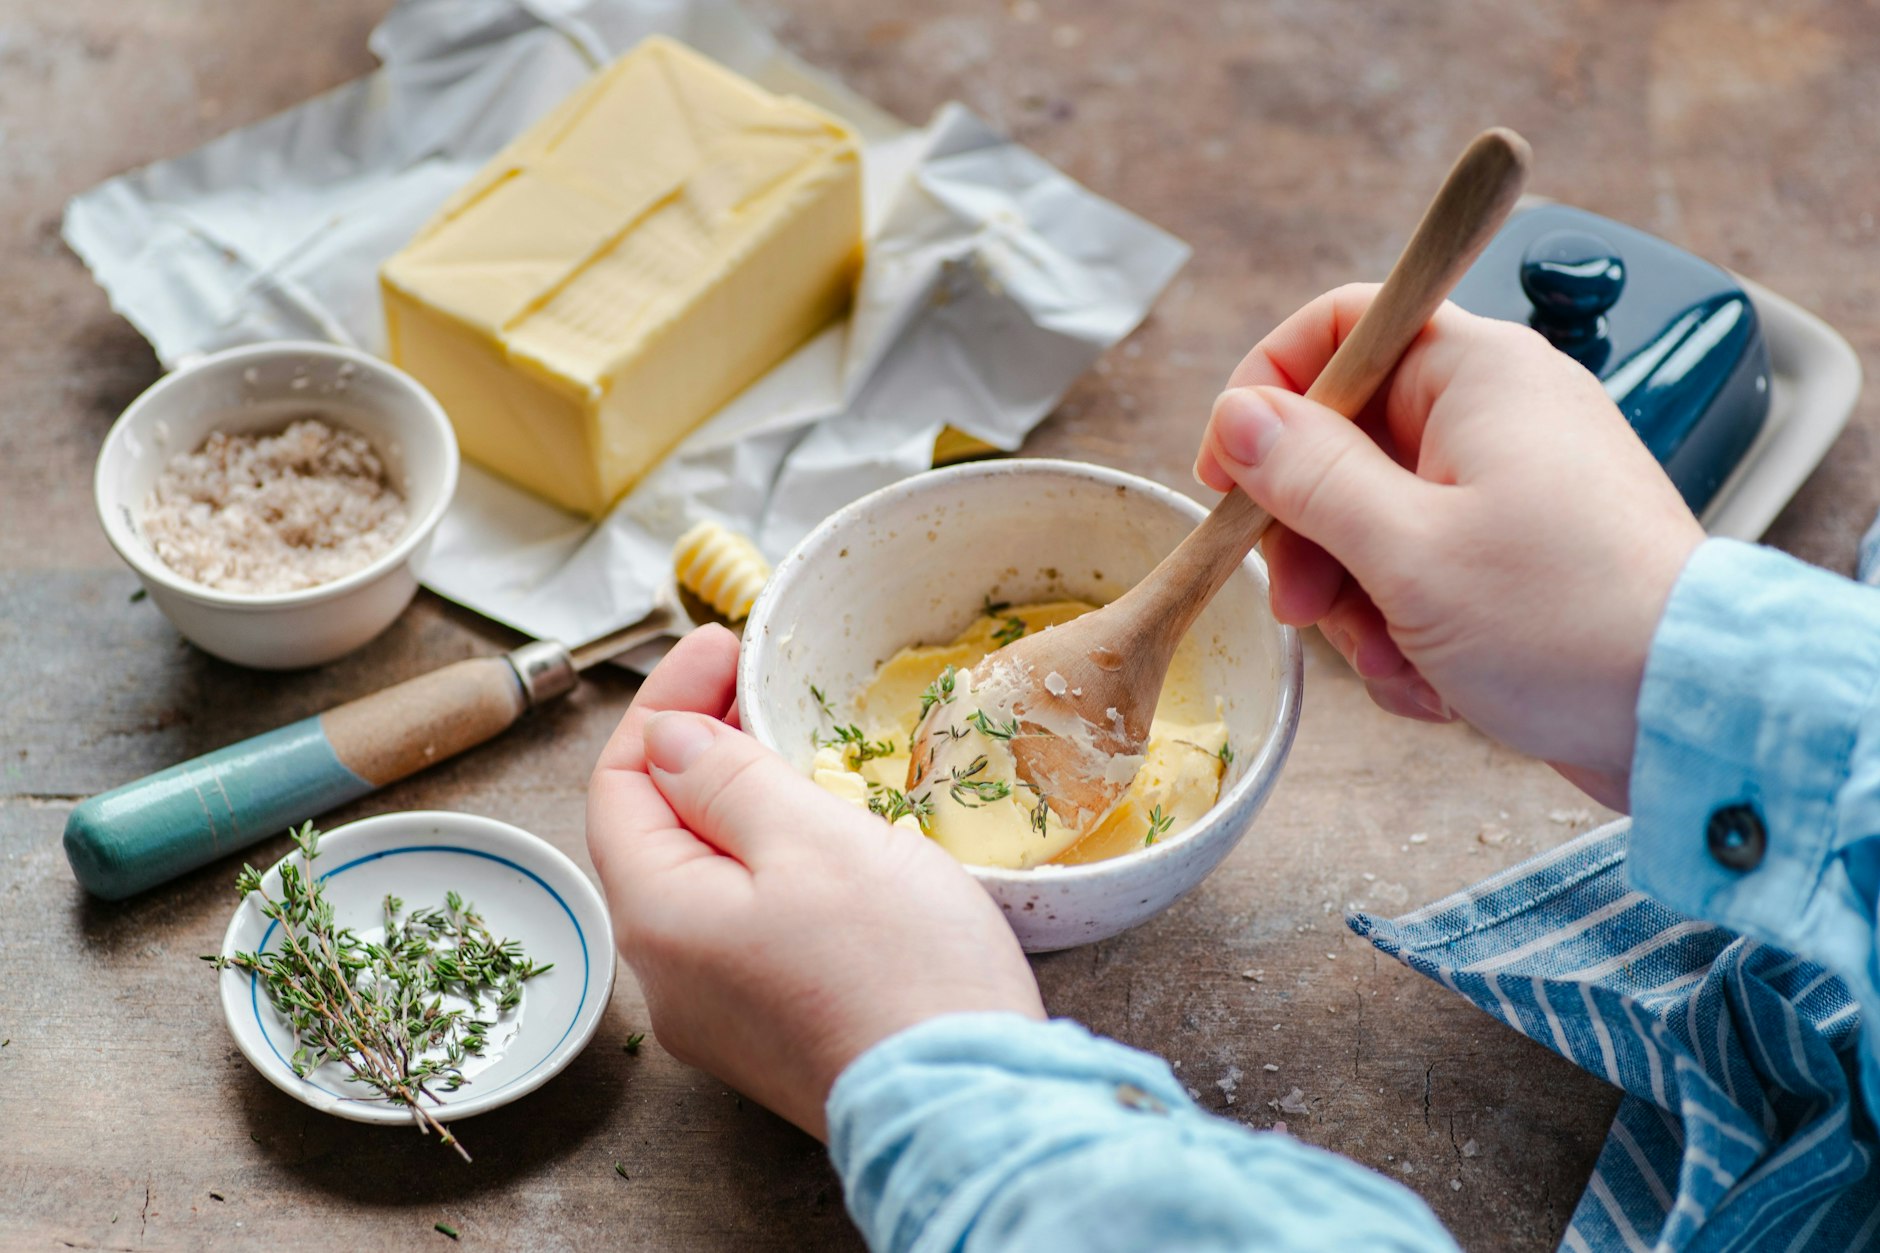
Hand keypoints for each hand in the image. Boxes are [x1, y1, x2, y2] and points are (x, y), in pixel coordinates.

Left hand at [587, 625, 1044, 1139]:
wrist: (965, 1099)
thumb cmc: (895, 966)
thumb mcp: (809, 838)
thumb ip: (726, 779)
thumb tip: (668, 739)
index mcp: (659, 916)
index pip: (621, 783)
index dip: (665, 702)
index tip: (721, 645)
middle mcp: (668, 974)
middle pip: (654, 831)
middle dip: (698, 747)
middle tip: (756, 683)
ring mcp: (718, 1010)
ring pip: (702, 877)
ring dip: (734, 802)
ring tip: (788, 746)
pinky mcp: (769, 1028)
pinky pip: (742, 923)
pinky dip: (765, 861)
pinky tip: (817, 836)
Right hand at [1195, 284, 1704, 809]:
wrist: (1685, 715)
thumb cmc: (1564, 620)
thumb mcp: (1405, 548)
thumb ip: (1307, 475)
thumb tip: (1238, 416)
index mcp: (1475, 374)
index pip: (1341, 328)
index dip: (1267, 390)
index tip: (1228, 474)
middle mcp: (1494, 415)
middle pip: (1343, 442)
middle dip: (1310, 536)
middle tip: (1303, 606)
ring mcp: (1508, 486)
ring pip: (1371, 522)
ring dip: (1359, 604)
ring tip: (1395, 661)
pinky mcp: (1517, 554)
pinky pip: (1420, 572)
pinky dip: (1408, 630)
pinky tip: (1433, 682)